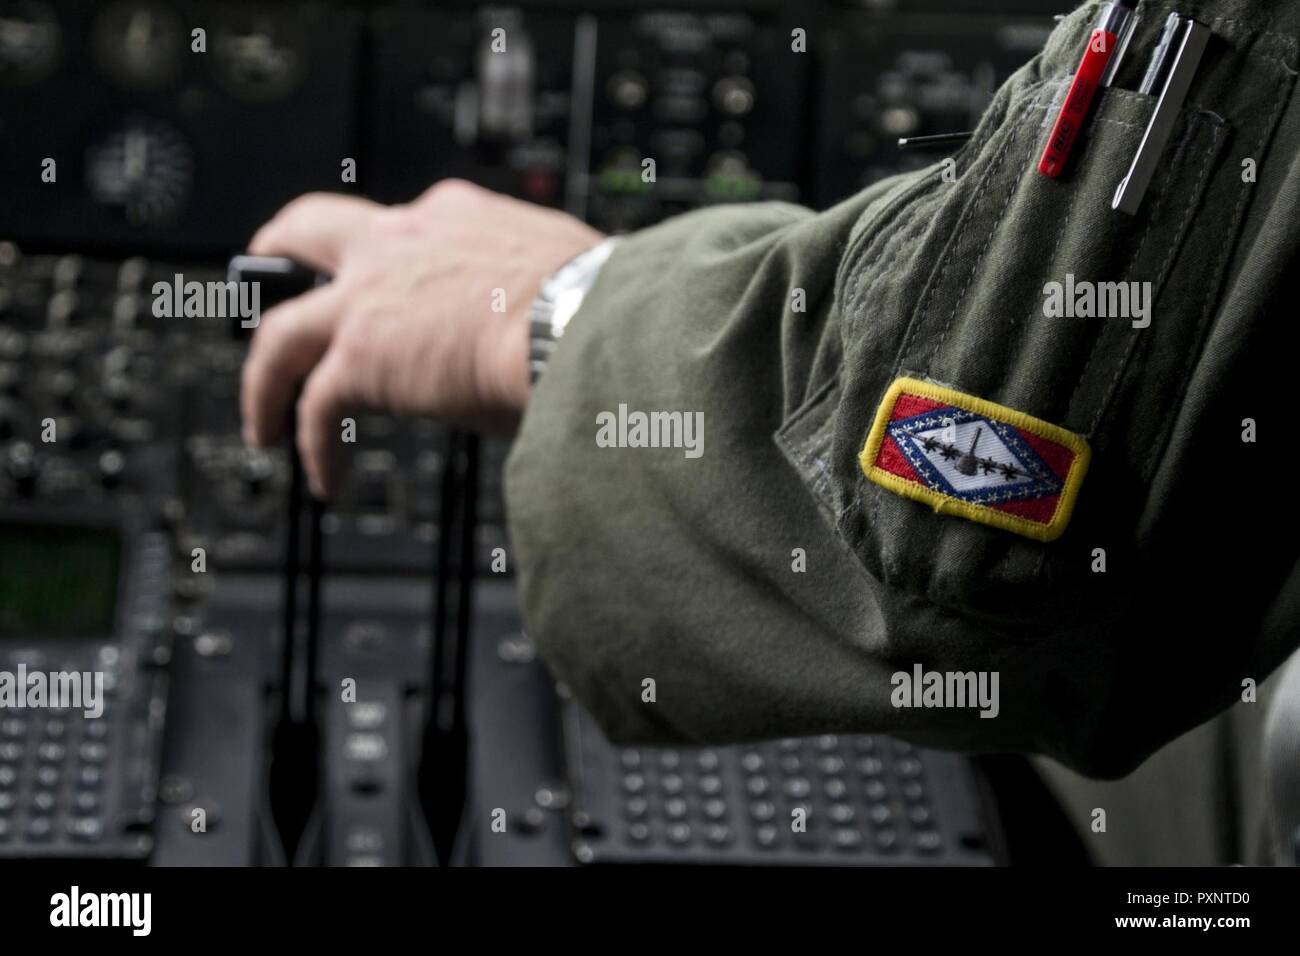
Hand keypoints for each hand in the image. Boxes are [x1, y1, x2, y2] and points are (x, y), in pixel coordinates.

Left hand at [240, 179, 603, 496]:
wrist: (587, 327)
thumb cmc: (595, 308)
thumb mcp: (557, 275)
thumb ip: (529, 292)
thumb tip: (540, 337)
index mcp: (459, 218)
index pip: (407, 229)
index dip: (395, 259)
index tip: (399, 286)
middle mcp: (403, 244)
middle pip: (309, 231)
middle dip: (280, 249)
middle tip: (265, 266)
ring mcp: (371, 298)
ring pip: (283, 331)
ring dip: (265, 379)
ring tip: (263, 420)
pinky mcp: (359, 356)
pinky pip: (315, 408)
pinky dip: (315, 447)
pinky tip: (327, 478)